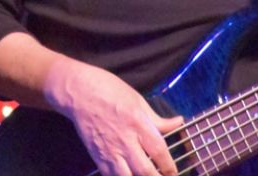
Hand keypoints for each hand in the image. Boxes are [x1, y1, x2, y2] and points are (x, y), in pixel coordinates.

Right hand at [46, 58, 182, 175]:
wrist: (78, 92)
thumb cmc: (109, 90)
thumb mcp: (137, 100)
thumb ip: (158, 119)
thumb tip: (179, 122)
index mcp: (138, 124)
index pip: (159, 151)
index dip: (169, 166)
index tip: (173, 172)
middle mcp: (125, 140)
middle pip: (145, 171)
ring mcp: (110, 150)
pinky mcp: (97, 156)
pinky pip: (110, 175)